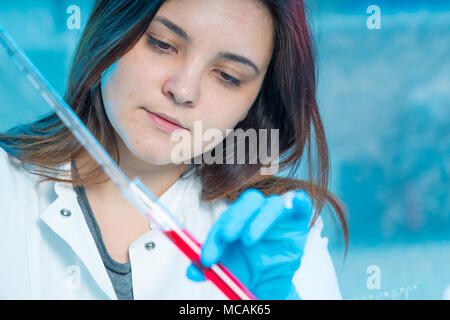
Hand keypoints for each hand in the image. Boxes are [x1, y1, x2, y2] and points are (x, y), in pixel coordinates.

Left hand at [186, 188, 312, 299]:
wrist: (271, 286)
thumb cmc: (247, 273)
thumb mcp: (227, 272)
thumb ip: (210, 268)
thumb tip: (192, 271)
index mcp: (237, 221)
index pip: (225, 220)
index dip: (214, 238)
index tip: (208, 259)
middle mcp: (257, 214)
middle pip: (249, 201)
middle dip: (236, 217)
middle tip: (226, 236)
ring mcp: (280, 216)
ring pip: (272, 204)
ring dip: (260, 219)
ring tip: (248, 240)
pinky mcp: (299, 221)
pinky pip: (300, 203)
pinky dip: (298, 200)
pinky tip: (295, 202)